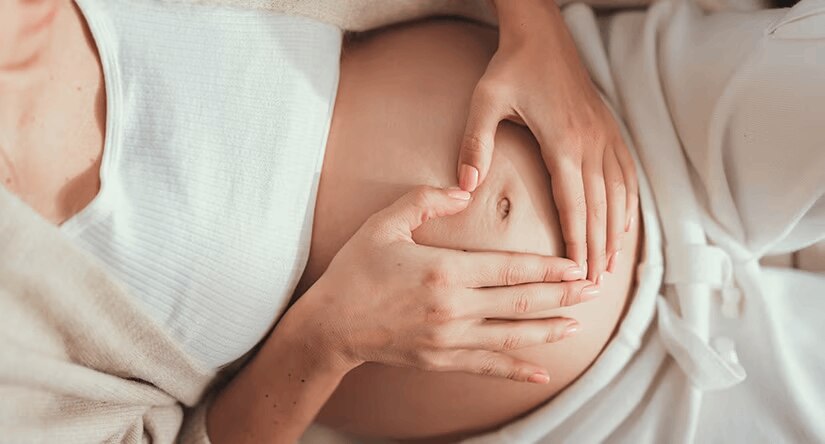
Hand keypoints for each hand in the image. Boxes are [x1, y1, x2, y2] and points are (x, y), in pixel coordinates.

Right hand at [292, 186, 597, 383]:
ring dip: (548, 329)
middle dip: (561, 296)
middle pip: (520, 301)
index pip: (509, 267)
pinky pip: (487, 367)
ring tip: (578, 323)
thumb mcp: (384, 224)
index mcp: (445, 272)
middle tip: (593, 289)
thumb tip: (463, 188)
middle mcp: (454, 308)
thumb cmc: (355, 271)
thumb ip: (424, 202)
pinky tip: (541, 373)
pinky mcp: (441, 360)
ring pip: (511, 336)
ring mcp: (449, 339)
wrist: (330, 325)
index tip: (576, 265)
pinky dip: (516, 370)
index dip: (547, 267)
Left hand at [456, 0, 637, 282]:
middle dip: (598, 250)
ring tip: (610, 267)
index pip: (574, 206)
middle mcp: (592, 143)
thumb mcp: (485, 101)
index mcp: (563, 142)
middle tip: (594, 287)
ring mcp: (605, 136)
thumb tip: (464, 186)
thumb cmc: (511, 67)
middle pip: (600, 208)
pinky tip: (624, 224)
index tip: (578, 275)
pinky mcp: (609, 129)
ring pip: (619, 195)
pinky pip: (627, 174)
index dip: (578, 244)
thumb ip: (475, 145)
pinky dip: (628, 204)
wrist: (542, 32)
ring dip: (616, 233)